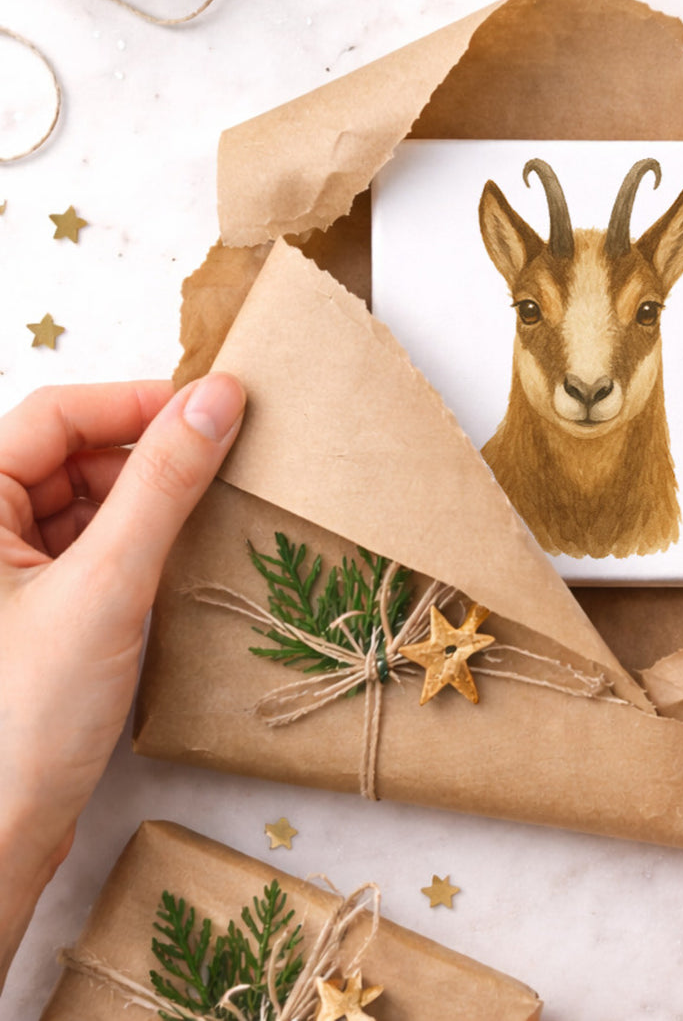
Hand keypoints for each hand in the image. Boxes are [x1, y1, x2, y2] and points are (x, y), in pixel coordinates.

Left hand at [0, 376, 244, 988]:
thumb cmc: (23, 717)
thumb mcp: (107, 584)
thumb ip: (164, 483)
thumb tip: (218, 398)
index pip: (55, 415)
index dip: (135, 402)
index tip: (216, 406)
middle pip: (71, 454)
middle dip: (147, 452)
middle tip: (226, 458)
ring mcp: (6, 574)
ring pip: (86, 501)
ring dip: (148, 497)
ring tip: (212, 508)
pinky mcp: (35, 610)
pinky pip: (92, 546)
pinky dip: (139, 541)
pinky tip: (181, 556)